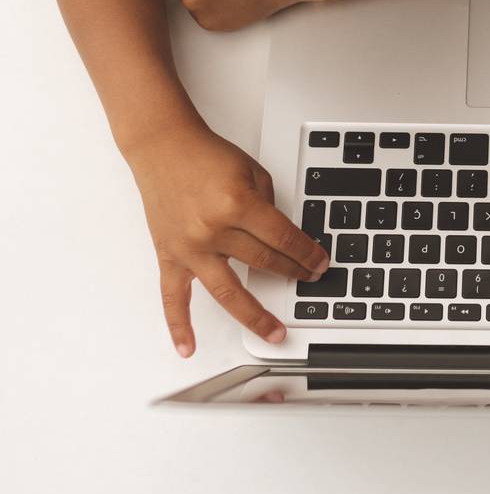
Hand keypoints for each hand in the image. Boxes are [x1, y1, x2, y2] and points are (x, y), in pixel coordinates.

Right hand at [125, 118, 329, 354]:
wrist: (164, 146)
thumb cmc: (206, 155)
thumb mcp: (252, 171)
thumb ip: (269, 206)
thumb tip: (285, 238)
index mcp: (237, 204)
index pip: (283, 238)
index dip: (307, 253)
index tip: (320, 263)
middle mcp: (213, 230)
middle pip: (263, 262)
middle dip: (293, 273)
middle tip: (309, 282)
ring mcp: (190, 247)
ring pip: (227, 291)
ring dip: (254, 315)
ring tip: (274, 333)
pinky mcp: (169, 255)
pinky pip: (172, 297)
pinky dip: (178, 325)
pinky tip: (187, 347)